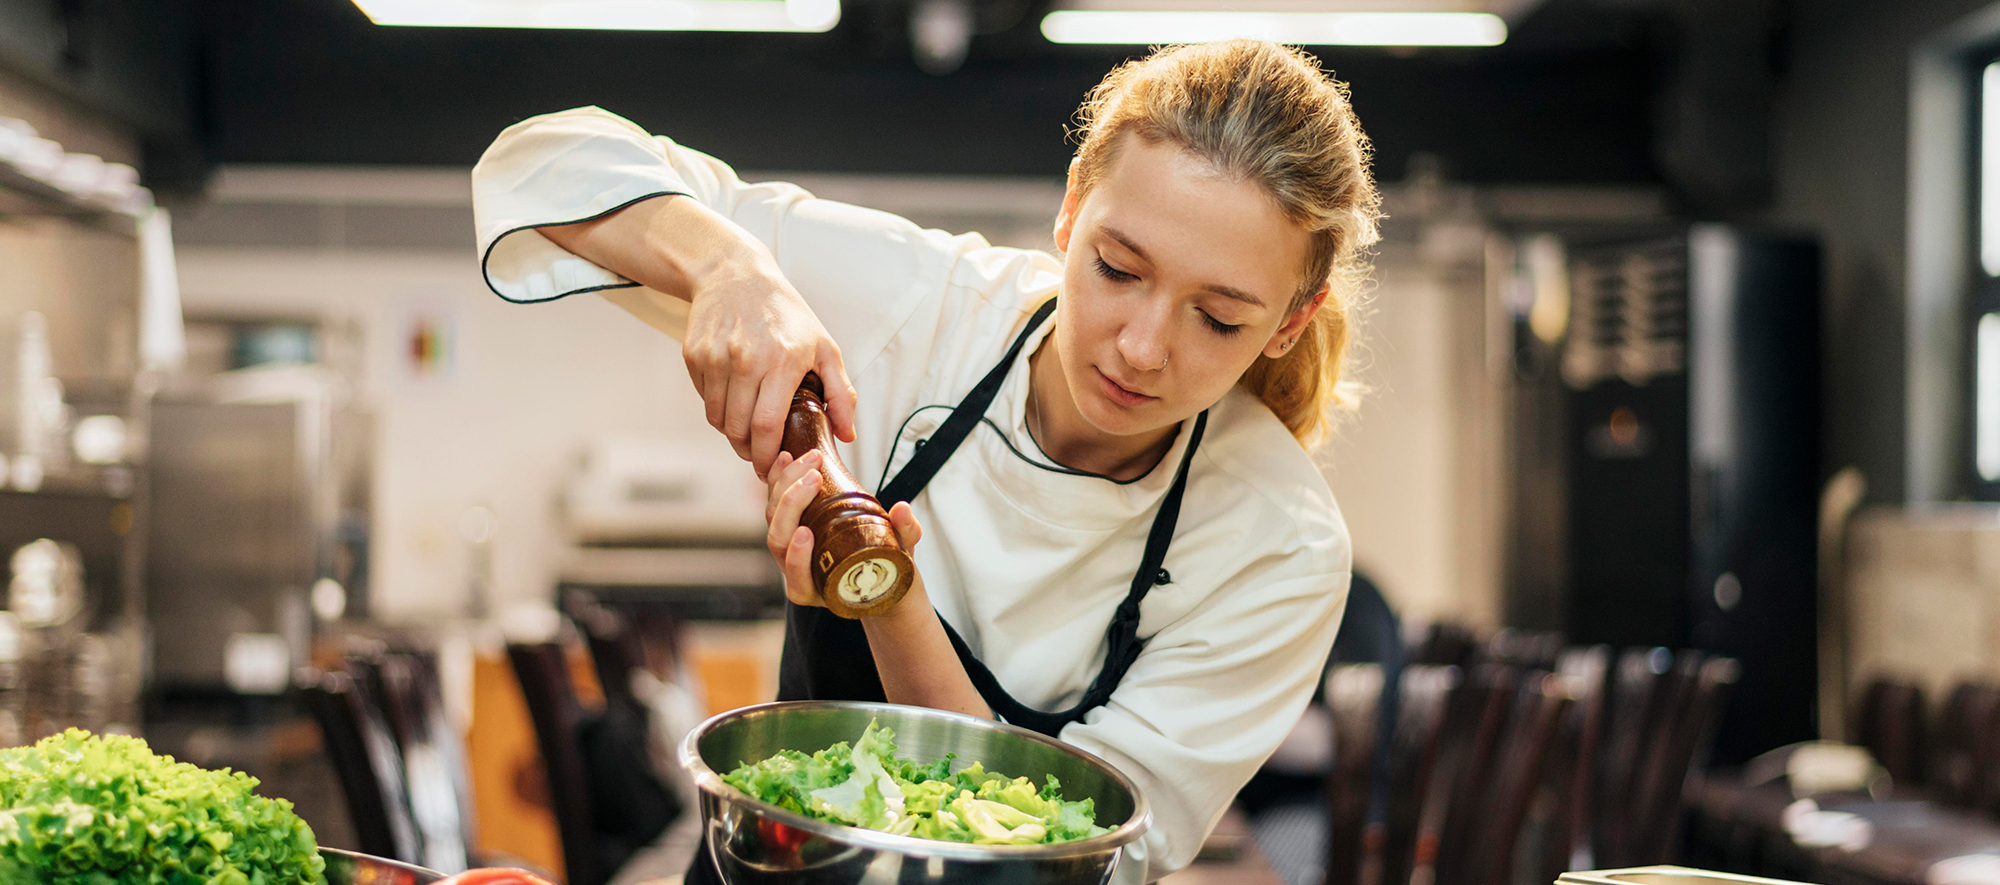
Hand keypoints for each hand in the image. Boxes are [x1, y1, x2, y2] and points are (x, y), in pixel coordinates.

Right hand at [682, 258, 857, 479]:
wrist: (736, 275)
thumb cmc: (786, 314)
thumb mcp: (824, 346)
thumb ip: (840, 393)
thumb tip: (848, 435)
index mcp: (781, 361)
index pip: (767, 426)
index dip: (766, 455)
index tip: (770, 468)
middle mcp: (745, 359)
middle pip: (738, 428)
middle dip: (748, 451)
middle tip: (758, 455)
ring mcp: (715, 357)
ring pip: (717, 418)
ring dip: (731, 433)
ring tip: (746, 431)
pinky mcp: (694, 354)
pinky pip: (703, 398)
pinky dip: (716, 407)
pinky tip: (733, 399)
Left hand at [765, 450, 922, 609]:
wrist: (878, 566)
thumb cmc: (889, 567)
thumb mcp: (902, 553)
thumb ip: (905, 534)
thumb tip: (902, 509)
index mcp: (820, 590)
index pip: (798, 579)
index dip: (796, 559)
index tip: (806, 533)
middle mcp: (798, 571)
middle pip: (779, 540)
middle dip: (791, 504)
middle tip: (814, 476)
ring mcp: (789, 548)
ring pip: (772, 519)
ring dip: (784, 485)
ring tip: (804, 459)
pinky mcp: (788, 525)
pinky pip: (773, 504)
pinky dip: (777, 480)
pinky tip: (787, 458)